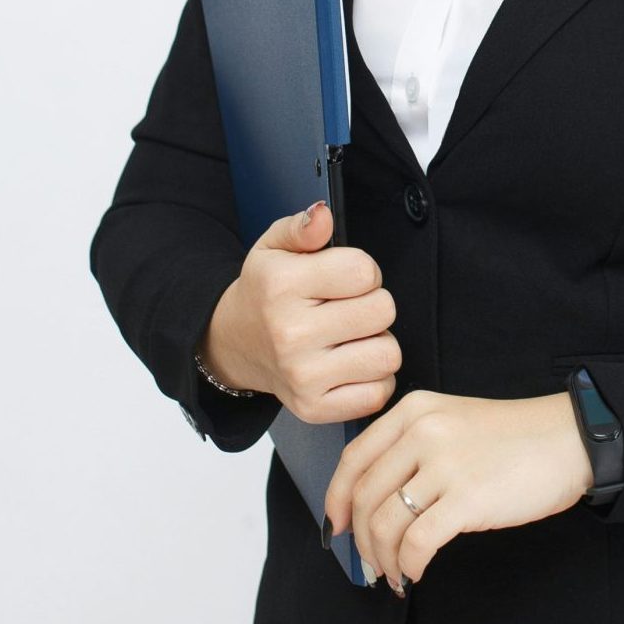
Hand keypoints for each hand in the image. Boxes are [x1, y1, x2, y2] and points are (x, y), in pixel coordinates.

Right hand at [201, 203, 399, 422]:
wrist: (236, 343)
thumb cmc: (265, 292)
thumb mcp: (274, 247)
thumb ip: (303, 227)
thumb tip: (322, 215)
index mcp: (282, 286)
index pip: (364, 271)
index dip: (363, 271)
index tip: (344, 279)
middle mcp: (290, 334)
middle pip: (383, 311)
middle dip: (373, 304)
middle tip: (347, 308)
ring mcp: (303, 376)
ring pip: (387, 354)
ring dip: (377, 342)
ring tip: (350, 336)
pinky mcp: (315, 408)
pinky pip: (379, 392)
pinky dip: (373, 379)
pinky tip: (350, 364)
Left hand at [323, 390, 593, 593]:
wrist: (568, 438)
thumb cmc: (513, 437)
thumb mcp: (452, 420)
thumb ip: (411, 445)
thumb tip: (371, 500)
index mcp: (413, 410)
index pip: (353, 459)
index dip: (336, 500)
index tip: (336, 528)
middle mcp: (422, 432)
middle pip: (363, 497)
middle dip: (360, 540)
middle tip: (371, 563)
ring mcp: (444, 464)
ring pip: (384, 524)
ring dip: (384, 559)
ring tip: (396, 573)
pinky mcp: (467, 498)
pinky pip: (417, 543)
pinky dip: (410, 565)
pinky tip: (417, 572)